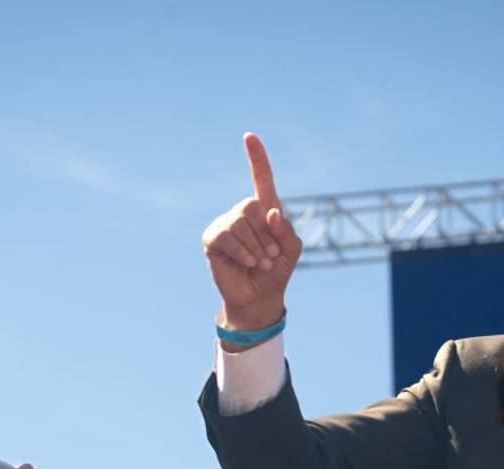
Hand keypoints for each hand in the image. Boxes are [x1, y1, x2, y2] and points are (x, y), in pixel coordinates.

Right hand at [202, 133, 302, 338]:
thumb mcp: (292, 250)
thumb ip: (286, 230)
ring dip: (256, 248)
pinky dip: (242, 252)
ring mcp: (225, 224)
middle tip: (270, 257)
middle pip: (252, 205)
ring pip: (240, 223)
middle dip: (266, 235)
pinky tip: (246, 263)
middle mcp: (242, 213)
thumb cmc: (276, 271)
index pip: (261, 179)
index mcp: (264, 209)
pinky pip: (227, 237)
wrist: (259, 297)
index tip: (249, 136)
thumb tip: (270, 211)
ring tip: (259, 263)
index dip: (257, 158)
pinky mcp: (212, 239)